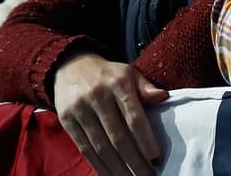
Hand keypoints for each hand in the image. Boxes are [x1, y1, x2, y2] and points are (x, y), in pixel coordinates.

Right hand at [52, 51, 167, 175]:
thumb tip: (163, 97)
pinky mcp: (66, 120)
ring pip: (101, 147)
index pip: (134, 118)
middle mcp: (97, 95)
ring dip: (118, 169)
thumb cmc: (107, 74)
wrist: (69, 66)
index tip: (156, 160)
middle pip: (118, 137)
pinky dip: (99, 166)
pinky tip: (110, 175)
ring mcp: (80, 108)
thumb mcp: (128, 73)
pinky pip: (85, 149)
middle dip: (135, 162)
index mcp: (117, 83)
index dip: (146, 142)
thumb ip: (145, 87)